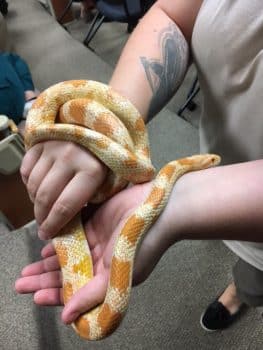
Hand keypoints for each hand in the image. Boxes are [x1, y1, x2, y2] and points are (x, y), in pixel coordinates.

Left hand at [15, 182, 168, 323]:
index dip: (55, 296)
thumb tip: (67, 317)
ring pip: (66, 255)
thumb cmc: (144, 244)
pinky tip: (46, 246)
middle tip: (22, 283)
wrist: (159, 210)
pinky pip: (72, 232)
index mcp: (107, 278)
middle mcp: (100, 261)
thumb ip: (91, 294)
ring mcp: (97, 241)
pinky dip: (59, 239)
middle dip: (44, 279)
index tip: (36, 297)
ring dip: (48, 262)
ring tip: (29, 269)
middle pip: (67, 273)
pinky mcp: (95, 222)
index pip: (76, 291)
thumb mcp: (118, 275)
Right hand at [20, 141, 106, 239]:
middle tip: (43, 225)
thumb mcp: (109, 183)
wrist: (97, 129)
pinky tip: (39, 187)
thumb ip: (93, 202)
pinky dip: (29, 182)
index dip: (53, 225)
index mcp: (92, 171)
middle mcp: (70, 158)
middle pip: (45, 197)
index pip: (65, 206)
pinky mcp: (41, 142)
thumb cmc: (105, 161)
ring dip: (35, 201)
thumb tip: (70, 225)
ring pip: (33, 185)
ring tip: (43, 207)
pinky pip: (26, 170)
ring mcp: (53, 148)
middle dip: (41, 217)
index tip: (47, 235)